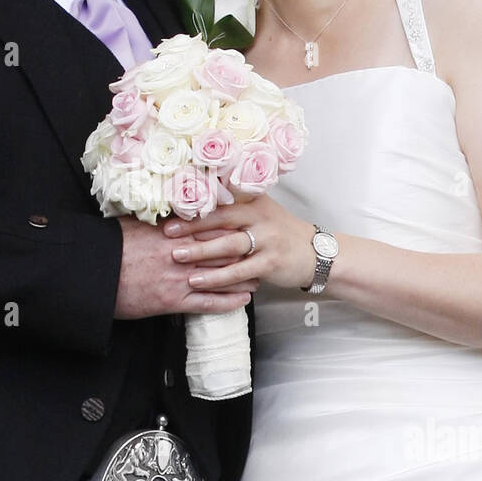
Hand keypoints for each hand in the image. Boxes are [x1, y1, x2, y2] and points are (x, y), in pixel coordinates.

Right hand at [114, 215, 258, 318]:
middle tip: (261, 251)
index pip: (211, 226)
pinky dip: (228, 301)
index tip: (247, 226)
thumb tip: (167, 213)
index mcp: (172, 232)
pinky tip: (242, 300)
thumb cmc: (108, 248)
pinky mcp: (173, 301)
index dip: (233, 227)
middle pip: (223, 250)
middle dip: (245, 251)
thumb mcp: (133, 225)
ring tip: (259, 276)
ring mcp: (179, 278)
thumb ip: (155, 220)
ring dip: (243, 276)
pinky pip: (208, 302)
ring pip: (221, 276)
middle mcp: (181, 253)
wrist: (92, 273)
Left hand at [162, 194, 317, 291]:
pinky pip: (239, 271)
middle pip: (221, 218)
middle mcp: (260, 216)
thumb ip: (235, 208)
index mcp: (253, 200)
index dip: (194, 205)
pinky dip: (217, 277)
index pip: (220, 200)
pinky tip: (198, 280)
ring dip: (200, 251)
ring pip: (228, 245)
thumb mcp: (261, 212)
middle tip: (166, 233)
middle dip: (191, 226)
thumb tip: (197, 205)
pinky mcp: (271, 262)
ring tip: (176, 257)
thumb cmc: (280, 233)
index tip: (170, 211)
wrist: (315, 253)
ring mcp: (267, 240)